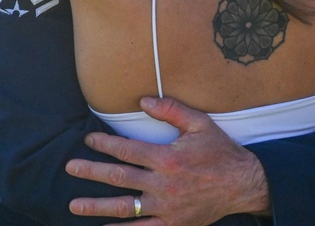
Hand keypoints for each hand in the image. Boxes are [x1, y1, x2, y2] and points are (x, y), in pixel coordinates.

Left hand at [65, 97, 269, 223]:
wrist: (243, 184)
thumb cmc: (221, 152)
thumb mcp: (201, 124)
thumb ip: (172, 110)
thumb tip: (143, 102)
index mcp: (168, 158)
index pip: (127, 150)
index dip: (105, 144)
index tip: (89, 139)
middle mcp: (163, 184)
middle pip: (119, 177)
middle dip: (91, 172)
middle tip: (70, 167)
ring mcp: (166, 207)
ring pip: (124, 207)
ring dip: (97, 205)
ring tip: (74, 204)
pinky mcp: (172, 224)